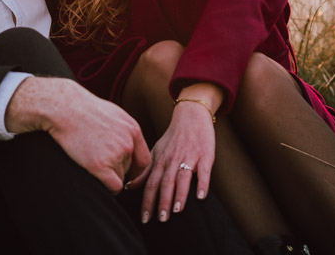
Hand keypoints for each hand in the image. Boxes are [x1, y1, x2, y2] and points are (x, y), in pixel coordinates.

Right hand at [5, 76, 150, 193]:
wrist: (65, 108)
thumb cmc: (84, 109)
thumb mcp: (113, 114)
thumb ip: (125, 131)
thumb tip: (129, 145)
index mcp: (133, 130)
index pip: (144, 160)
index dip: (136, 169)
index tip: (126, 173)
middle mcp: (128, 144)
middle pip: (131, 170)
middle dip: (119, 170)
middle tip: (101, 162)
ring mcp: (115, 155)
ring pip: (120, 178)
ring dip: (109, 176)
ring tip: (92, 160)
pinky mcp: (99, 166)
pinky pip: (114, 187)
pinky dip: (108, 188)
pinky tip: (97, 179)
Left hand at [141, 99, 215, 222]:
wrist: (191, 115)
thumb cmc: (173, 137)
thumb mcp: (156, 151)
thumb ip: (145, 171)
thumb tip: (129, 187)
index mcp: (160, 161)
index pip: (151, 184)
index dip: (148, 202)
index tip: (145, 219)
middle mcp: (172, 160)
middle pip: (166, 183)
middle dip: (162, 202)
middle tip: (161, 220)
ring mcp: (189, 157)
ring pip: (182, 177)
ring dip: (179, 194)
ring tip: (177, 211)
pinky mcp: (205, 155)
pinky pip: (203, 171)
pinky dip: (202, 183)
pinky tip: (200, 196)